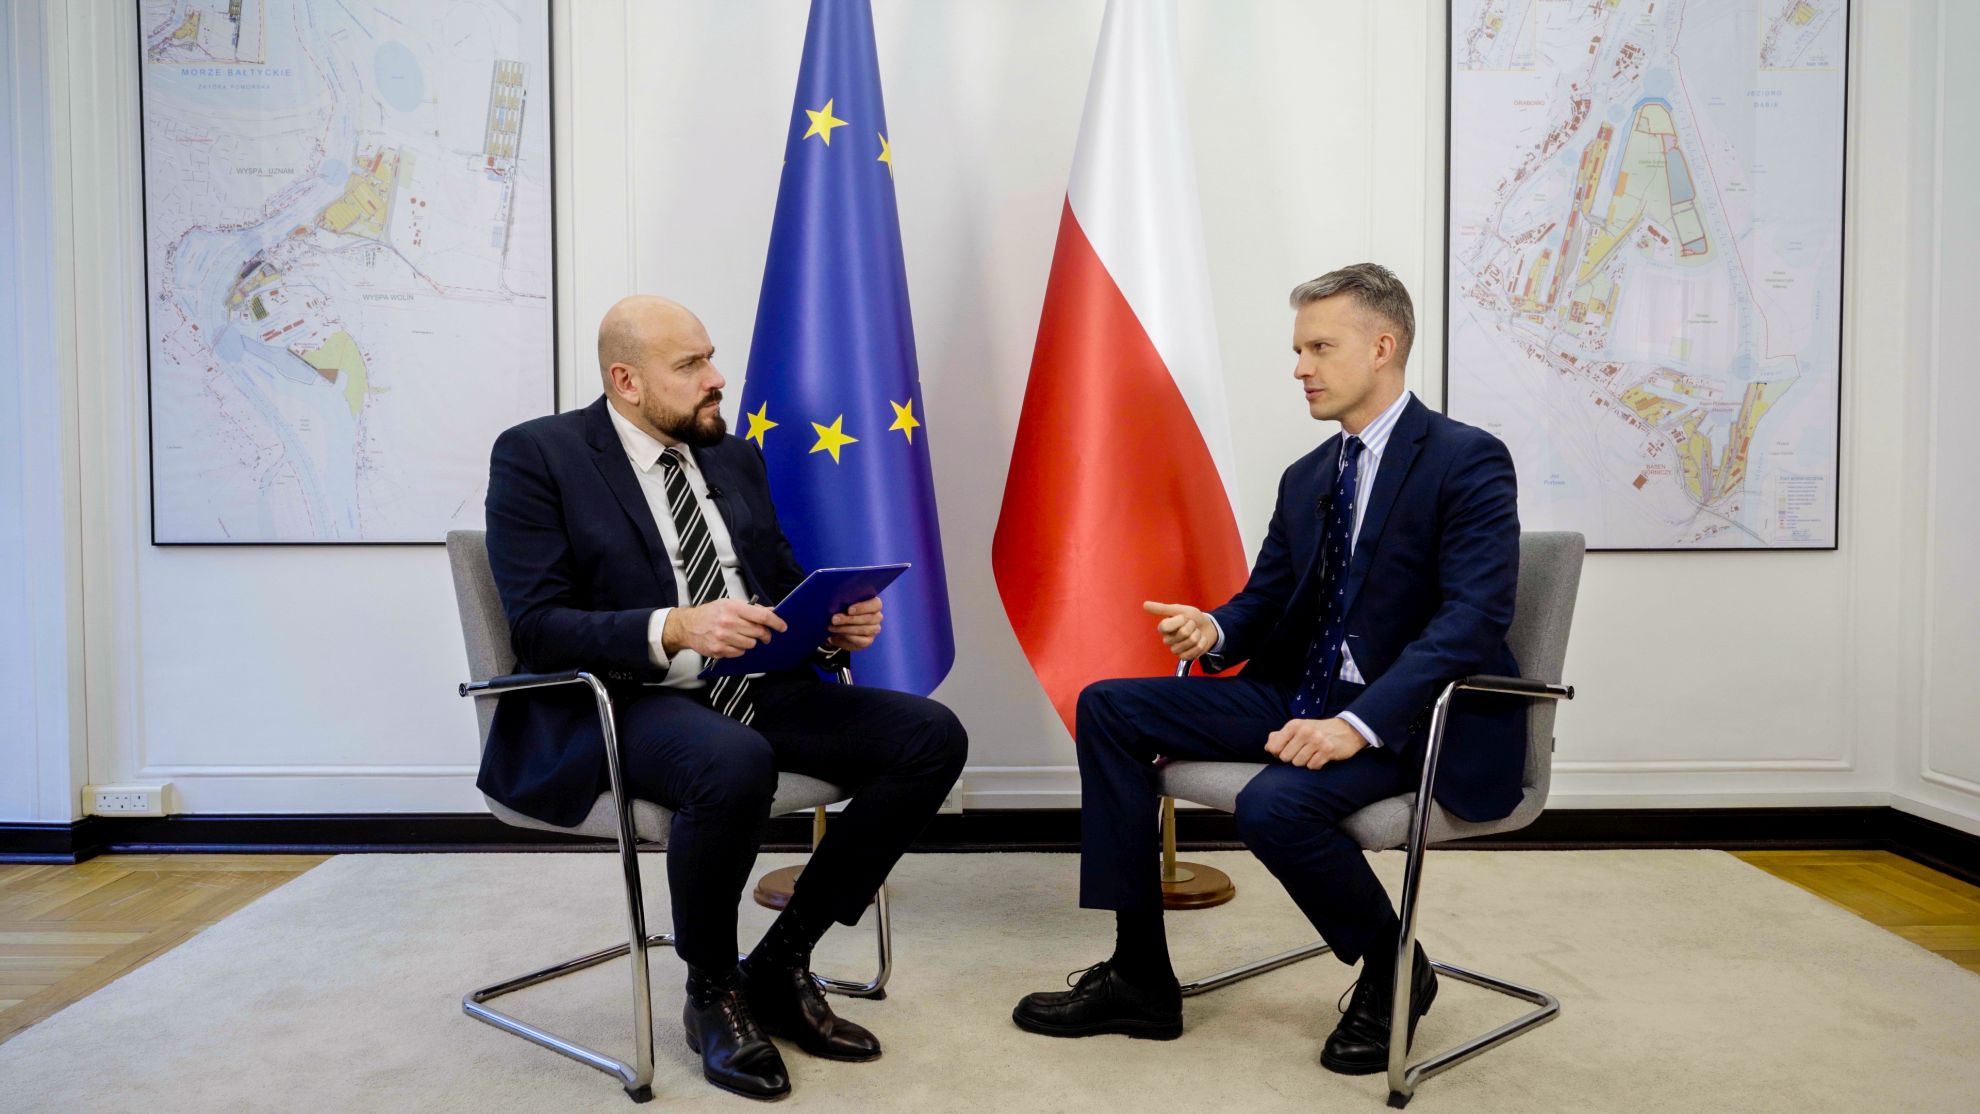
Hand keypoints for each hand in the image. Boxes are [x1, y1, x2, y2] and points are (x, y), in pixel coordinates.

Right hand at [663, 599, 787, 658]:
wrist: (688, 626)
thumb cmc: (711, 613)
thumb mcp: (730, 604)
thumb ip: (752, 609)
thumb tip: (772, 611)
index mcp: (733, 607)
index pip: (762, 616)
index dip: (776, 622)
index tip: (783, 626)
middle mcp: (728, 622)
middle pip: (758, 632)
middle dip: (765, 634)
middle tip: (764, 634)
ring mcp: (723, 637)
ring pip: (751, 644)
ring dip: (750, 642)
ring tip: (742, 636)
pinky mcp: (719, 650)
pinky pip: (740, 653)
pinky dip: (740, 649)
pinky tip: (732, 642)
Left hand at [827, 596, 882, 650]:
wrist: (839, 631)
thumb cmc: (844, 614)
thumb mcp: (844, 607)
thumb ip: (844, 604)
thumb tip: (836, 606)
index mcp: (874, 605)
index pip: (876, 604)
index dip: (863, 607)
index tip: (849, 610)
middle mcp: (877, 617)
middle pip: (869, 618)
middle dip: (850, 619)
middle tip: (834, 619)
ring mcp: (874, 630)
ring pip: (865, 629)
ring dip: (846, 628)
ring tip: (832, 627)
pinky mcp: (868, 641)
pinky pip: (861, 640)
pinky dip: (849, 637)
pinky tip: (840, 634)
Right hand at [1143, 601, 1215, 660]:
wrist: (1207, 627)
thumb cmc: (1192, 617)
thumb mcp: (1179, 610)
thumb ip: (1162, 609)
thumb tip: (1144, 604)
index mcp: (1163, 628)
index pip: (1166, 626)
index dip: (1179, 620)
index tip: (1183, 617)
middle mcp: (1167, 640)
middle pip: (1184, 633)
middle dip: (1192, 626)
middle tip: (1192, 625)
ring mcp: (1176, 650)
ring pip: (1192, 641)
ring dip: (1198, 634)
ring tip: (1196, 632)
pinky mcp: (1185, 657)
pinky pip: (1197, 649)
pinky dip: (1202, 642)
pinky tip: (1200, 640)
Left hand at [1263, 718, 1367, 769]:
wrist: (1347, 729)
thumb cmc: (1318, 730)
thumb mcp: (1298, 728)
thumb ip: (1280, 736)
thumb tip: (1267, 748)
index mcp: (1294, 725)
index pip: (1273, 747)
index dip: (1278, 753)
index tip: (1288, 750)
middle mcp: (1304, 731)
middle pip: (1285, 758)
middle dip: (1292, 758)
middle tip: (1303, 752)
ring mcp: (1316, 740)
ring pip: (1298, 763)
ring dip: (1305, 762)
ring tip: (1312, 754)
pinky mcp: (1327, 750)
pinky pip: (1313, 766)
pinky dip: (1316, 765)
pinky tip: (1321, 757)